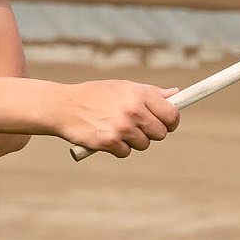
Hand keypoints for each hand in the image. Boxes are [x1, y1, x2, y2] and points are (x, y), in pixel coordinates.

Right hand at [54, 81, 179, 156]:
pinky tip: (107, 137)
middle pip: (161, 133)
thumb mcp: (123, 87)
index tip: (167, 124)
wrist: (64, 106)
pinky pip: (126, 152)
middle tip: (138, 128)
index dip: (172, 121)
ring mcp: (122, 127)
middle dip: (152, 133)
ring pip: (144, 144)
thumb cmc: (95, 95)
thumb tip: (176, 94)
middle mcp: (133, 110)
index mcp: (139, 94)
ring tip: (117, 129)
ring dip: (133, 141)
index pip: (172, 114)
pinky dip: (118, 148)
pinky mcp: (110, 142)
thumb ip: (150, 92)